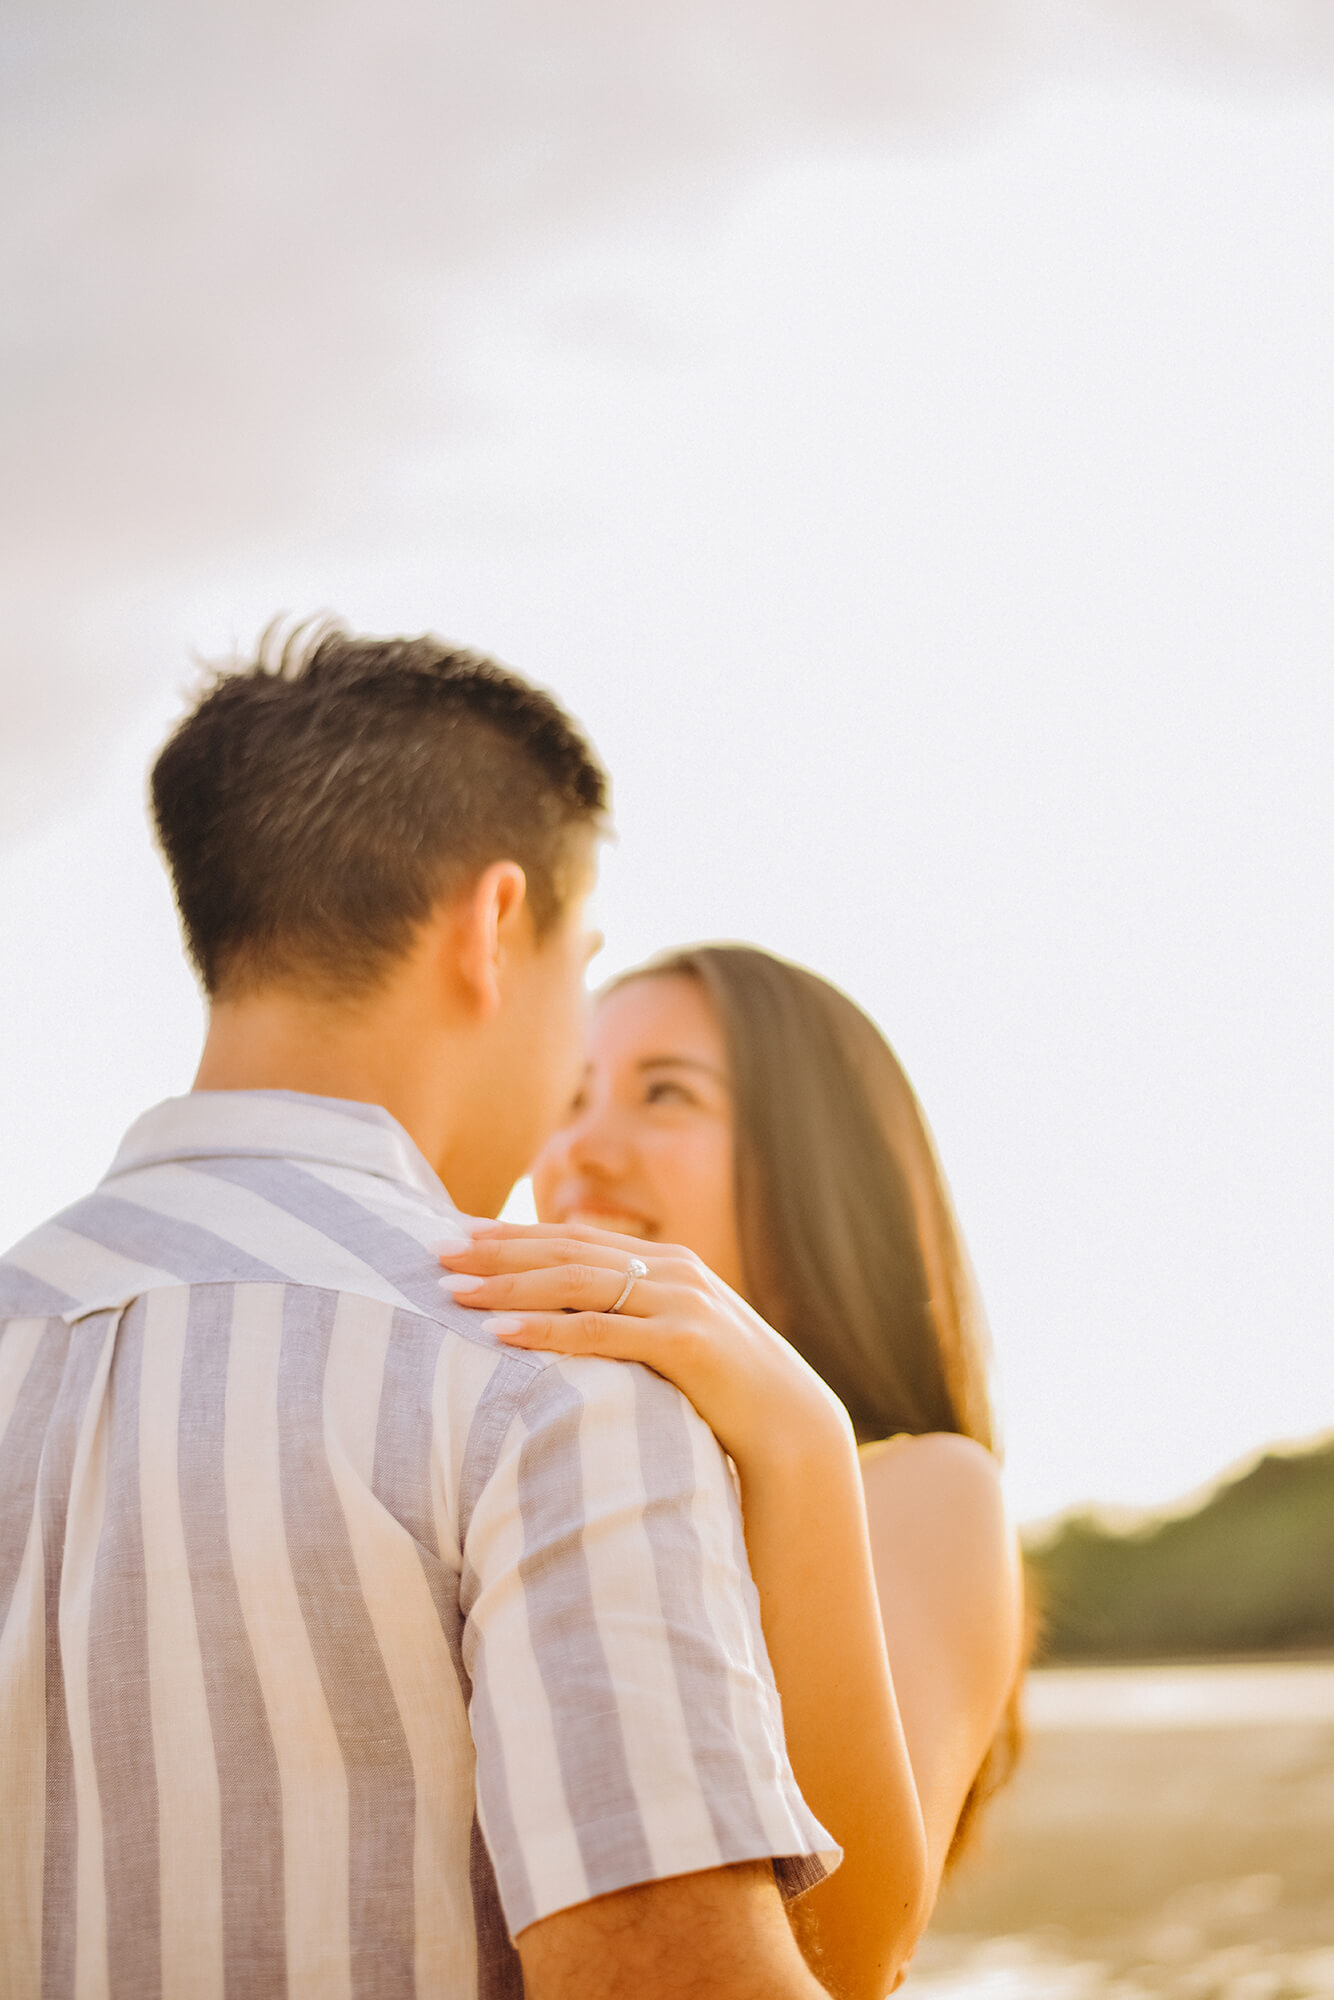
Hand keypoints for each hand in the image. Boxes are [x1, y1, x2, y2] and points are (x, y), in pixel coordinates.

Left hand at [438, 1220, 853, 1472]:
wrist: (792, 1427)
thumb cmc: (723, 1391)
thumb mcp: (673, 1340)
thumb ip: (629, 1318)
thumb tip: (563, 1321)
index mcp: (666, 1261)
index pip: (573, 1238)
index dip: (513, 1234)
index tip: (456, 1233)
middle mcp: (671, 1270)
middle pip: (566, 1251)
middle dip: (496, 1251)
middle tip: (435, 1255)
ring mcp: (681, 1302)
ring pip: (577, 1283)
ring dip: (509, 1285)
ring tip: (454, 1294)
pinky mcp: (686, 1343)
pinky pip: (602, 1332)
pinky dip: (547, 1330)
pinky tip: (501, 1333)